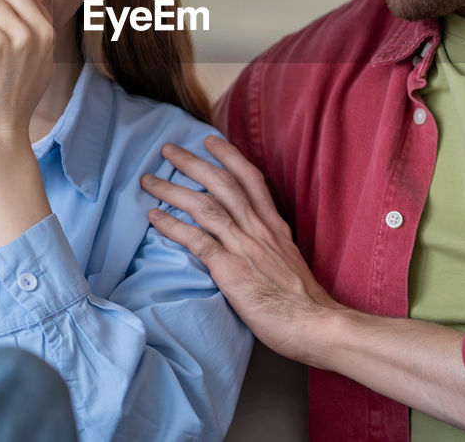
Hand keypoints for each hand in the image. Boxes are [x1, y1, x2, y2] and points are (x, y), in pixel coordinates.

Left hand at [141, 135, 344, 364]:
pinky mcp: (231, 269)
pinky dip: (173, 225)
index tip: (211, 141)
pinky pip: (196, 240)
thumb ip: (270, 248)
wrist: (316, 324)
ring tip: (149, 180)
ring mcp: (244, 247)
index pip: (251, 180)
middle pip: (222, 184)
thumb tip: (254, 246)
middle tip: (169, 149)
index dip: (230, 157)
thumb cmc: (303, 302)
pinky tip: (154, 217)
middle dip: (193, 163)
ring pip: (205, 206)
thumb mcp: (289, 262)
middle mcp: (259, 229)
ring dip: (173, 190)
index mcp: (274, 226)